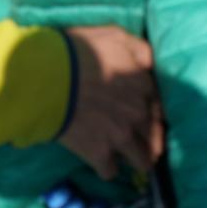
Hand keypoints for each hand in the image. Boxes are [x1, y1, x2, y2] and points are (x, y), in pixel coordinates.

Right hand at [56, 25, 162, 178]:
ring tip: (125, 158)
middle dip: (148, 141)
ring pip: (141, 161)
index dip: (151, 112)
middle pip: (155, 138)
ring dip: (134, 160)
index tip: (142, 116)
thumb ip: (138, 49)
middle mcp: (139, 114)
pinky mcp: (100, 154)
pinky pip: (110, 171)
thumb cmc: (78, 51)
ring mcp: (121, 136)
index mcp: (144, 86)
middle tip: (138, 142)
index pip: (160, 107)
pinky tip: (100, 161)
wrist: (47, 78)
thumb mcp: (113, 35)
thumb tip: (150, 64)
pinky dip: (105, 168)